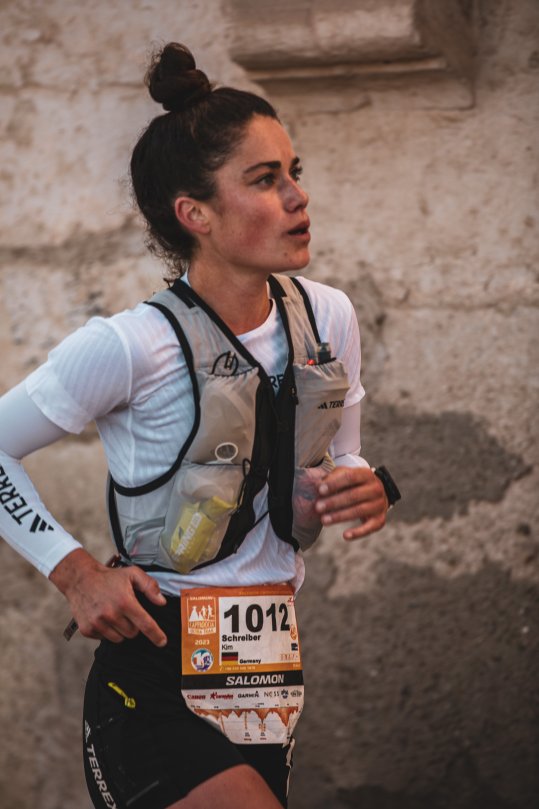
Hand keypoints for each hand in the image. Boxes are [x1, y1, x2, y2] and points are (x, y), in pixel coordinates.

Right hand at [50, 548, 167, 645]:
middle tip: (126, 612)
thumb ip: (149, 586)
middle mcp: (111, 614)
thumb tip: (162, 602)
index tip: (162, 642)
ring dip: (120, 630)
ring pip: (119, 638)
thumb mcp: (132, 574)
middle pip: (132, 633)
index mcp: (125, 602)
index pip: (145, 624)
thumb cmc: (108, 577)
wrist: (80, 579)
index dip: (156, 635)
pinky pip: (104, 639)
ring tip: (114, 614)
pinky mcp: (87, 630)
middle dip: (133, 625)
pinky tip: (103, 617)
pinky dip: (106, 631)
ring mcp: (98, 623)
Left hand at [315, 466, 387, 540]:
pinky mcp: (380, 519)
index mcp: (366, 474)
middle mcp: (376, 488)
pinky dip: (358, 532)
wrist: (375, 493)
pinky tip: (345, 536)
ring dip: (340, 516)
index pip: (350, 476)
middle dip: (334, 502)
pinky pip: (370, 527)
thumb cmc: (354, 483)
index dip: (334, 484)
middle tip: (318, 507)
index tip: (320, 490)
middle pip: (354, 495)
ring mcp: (379, 504)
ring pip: (359, 511)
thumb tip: (317, 486)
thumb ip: (331, 478)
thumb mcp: (344, 475)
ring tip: (324, 520)